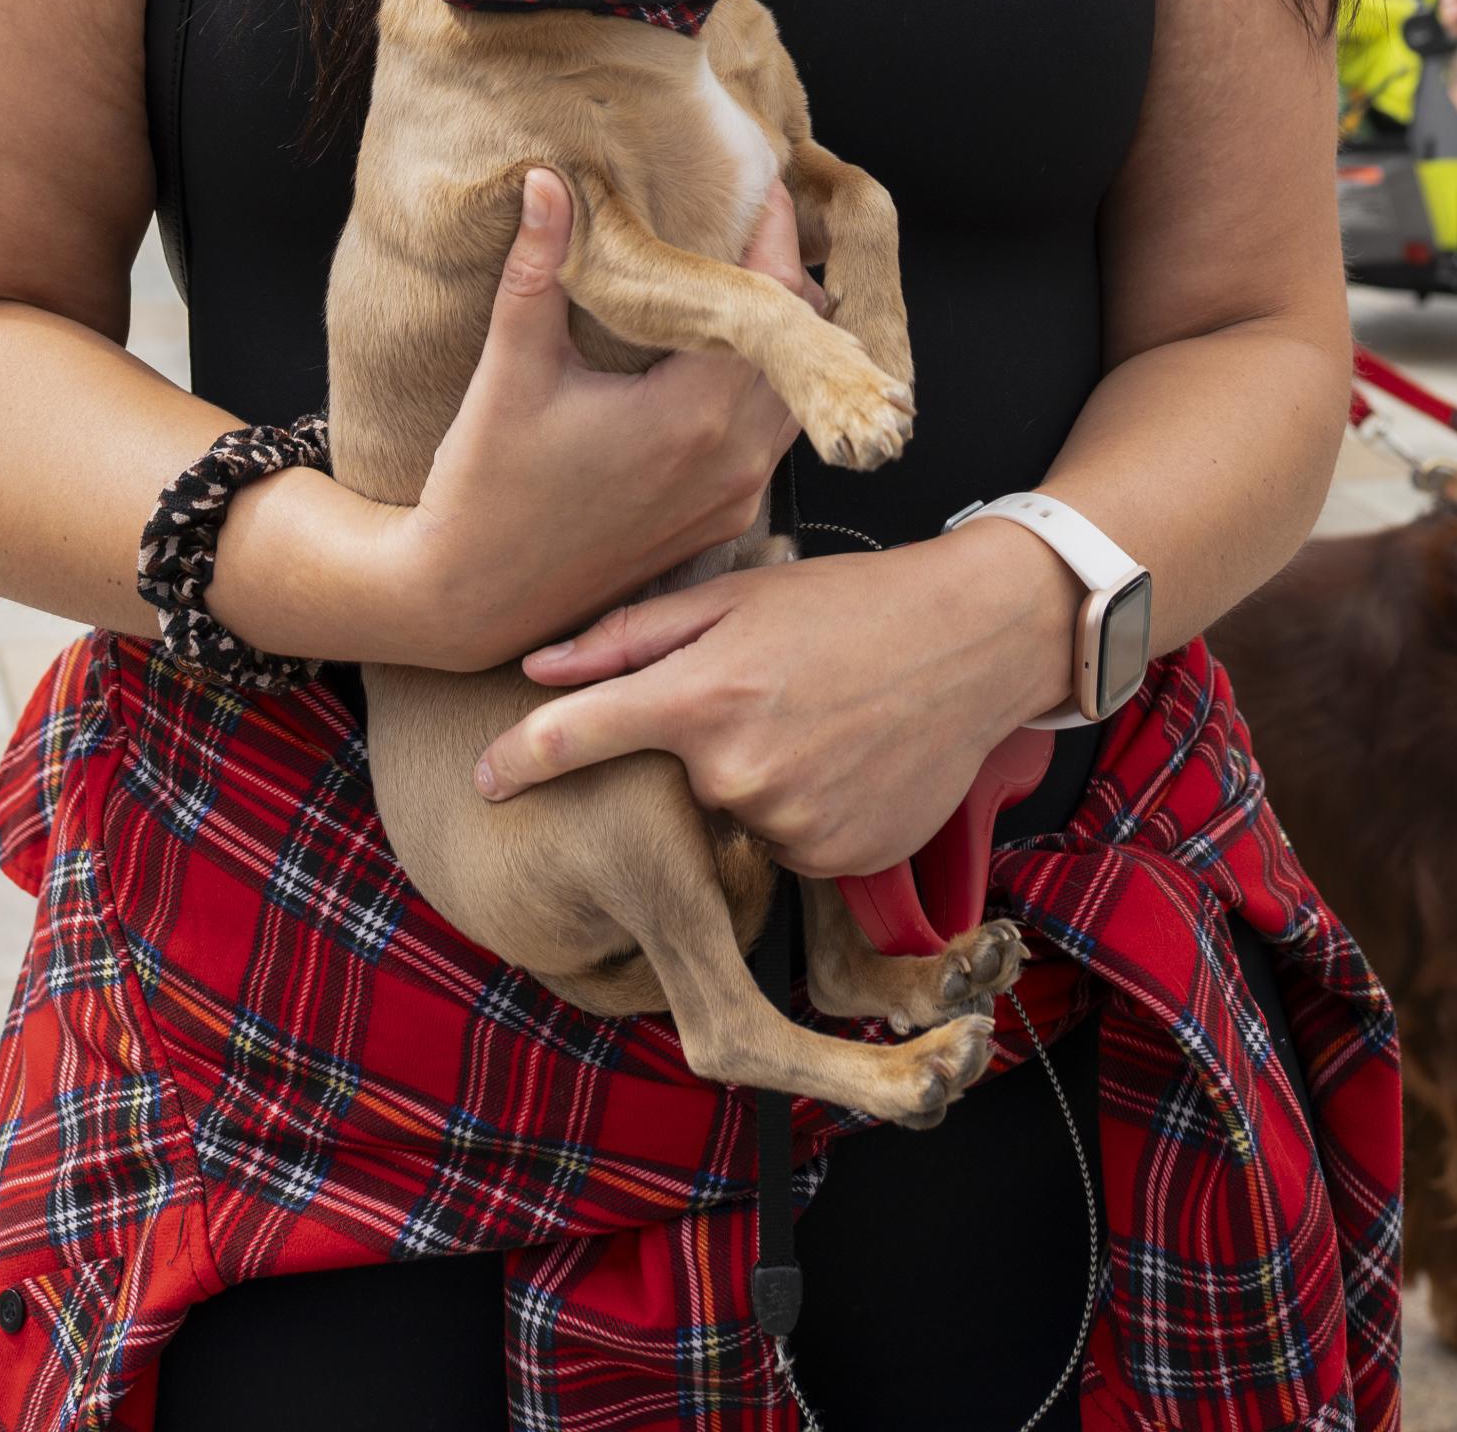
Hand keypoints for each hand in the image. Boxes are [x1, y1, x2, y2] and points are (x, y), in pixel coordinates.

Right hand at [376, 169, 819, 673]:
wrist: (472, 598)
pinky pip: (772, 436)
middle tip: (744, 219)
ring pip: (794, 391)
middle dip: (779, 273)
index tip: (758, 180)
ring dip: (778, 336)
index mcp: (693, 415)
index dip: (771, 230)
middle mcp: (733, 459)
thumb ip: (538, 270)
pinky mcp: (723, 522)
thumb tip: (548, 180)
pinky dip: (760, 387)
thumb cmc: (485, 489)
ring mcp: (735, 497)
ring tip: (733, 280)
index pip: (773, 299)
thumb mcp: (510, 370)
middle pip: (803, 339)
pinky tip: (715, 358)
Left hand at [473, 518, 1082, 877]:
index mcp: (704, 696)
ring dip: (756, 777)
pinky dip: (804, 808)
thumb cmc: (851, 603)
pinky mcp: (838, 861)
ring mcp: (792, 825)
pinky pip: (788, 844)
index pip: (580, 738)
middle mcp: (738, 774)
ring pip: (733, 817)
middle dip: (700, 742)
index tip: (482, 780)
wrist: (974, 639)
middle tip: (769, 690)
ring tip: (817, 718)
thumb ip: (630, 636)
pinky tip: (846, 757)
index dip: (520, 761)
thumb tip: (537, 666)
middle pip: (673, 781)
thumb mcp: (738, 595)